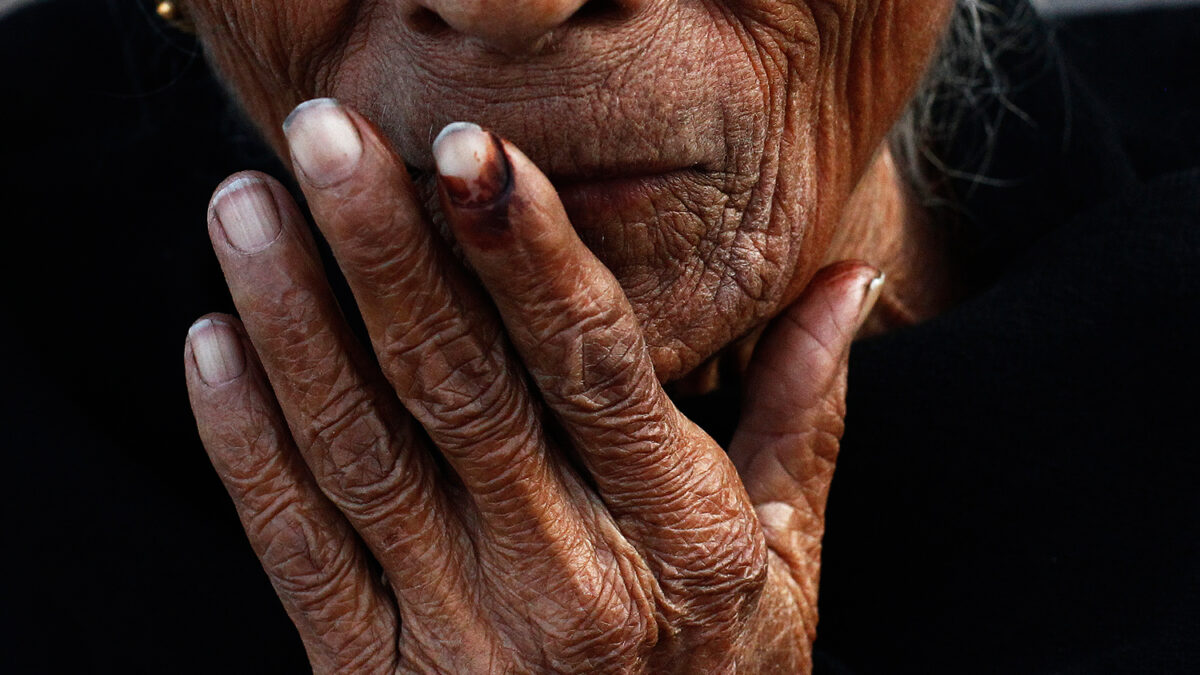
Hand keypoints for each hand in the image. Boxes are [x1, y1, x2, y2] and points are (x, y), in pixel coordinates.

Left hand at [184, 99, 881, 673]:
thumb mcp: (791, 556)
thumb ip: (803, 410)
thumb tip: (847, 282)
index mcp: (682, 541)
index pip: (598, 371)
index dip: (532, 259)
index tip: (475, 157)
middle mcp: (570, 585)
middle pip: (463, 393)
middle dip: (390, 255)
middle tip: (329, 140)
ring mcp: (462, 638)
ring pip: (363, 456)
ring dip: (297, 325)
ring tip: (250, 209)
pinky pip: (299, 552)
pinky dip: (246, 446)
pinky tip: (215, 341)